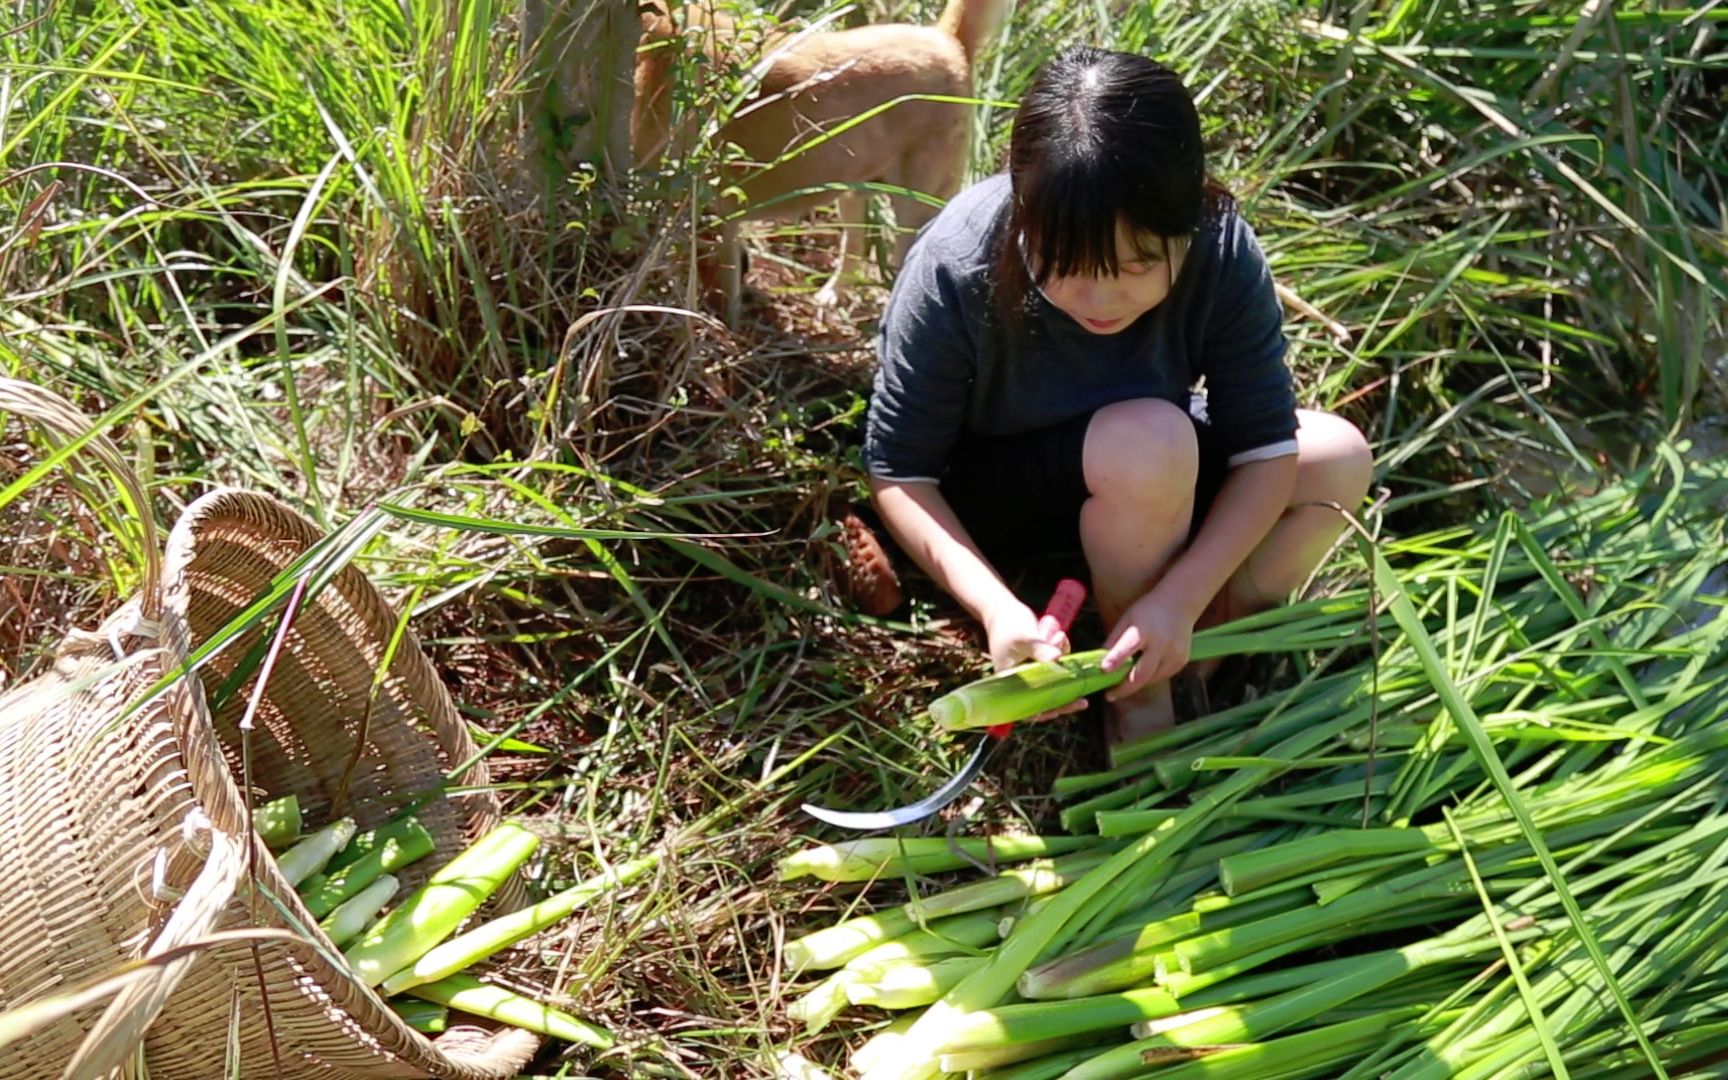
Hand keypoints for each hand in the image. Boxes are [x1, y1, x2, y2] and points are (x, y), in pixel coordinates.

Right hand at [982, 599, 1086, 722]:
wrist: (1002, 609)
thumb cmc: (1007, 625)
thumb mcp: (1025, 638)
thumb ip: (1040, 650)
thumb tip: (1058, 660)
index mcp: (1009, 684)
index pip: (1028, 707)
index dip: (1046, 711)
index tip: (1064, 708)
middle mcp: (1019, 682)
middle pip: (1044, 700)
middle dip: (1064, 698)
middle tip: (1083, 702)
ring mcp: (1030, 672)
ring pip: (1053, 682)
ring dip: (1064, 668)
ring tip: (1061, 639)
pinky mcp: (1037, 662)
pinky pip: (1055, 667)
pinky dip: (1061, 656)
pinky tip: (1060, 637)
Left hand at [1100, 591, 1194, 701]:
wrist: (1180, 604)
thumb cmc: (1148, 610)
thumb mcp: (1127, 619)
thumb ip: (1114, 640)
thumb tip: (1100, 662)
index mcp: (1144, 630)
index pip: (1128, 647)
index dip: (1116, 659)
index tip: (1103, 670)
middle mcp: (1161, 644)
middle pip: (1142, 674)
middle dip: (1124, 688)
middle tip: (1110, 695)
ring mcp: (1174, 654)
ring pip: (1152, 679)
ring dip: (1136, 684)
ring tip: (1124, 684)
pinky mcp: (1182, 660)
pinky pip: (1162, 676)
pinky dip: (1150, 678)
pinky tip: (1143, 672)